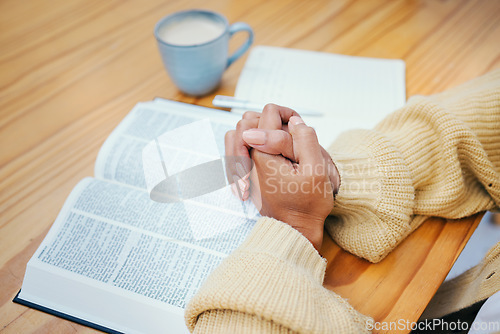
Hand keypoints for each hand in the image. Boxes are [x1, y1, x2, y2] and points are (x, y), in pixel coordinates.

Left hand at [224, 104, 339, 199]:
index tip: (300, 130)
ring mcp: (246, 167)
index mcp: (263, 156)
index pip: (268, 114)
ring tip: (278, 141)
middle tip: (290, 136)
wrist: (296, 230)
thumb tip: (293, 120)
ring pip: (240, 134)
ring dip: (259, 130)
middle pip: (248, 121)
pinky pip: (240, 149)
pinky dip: (252, 143)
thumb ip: (305, 140)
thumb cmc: (307, 205)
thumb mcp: (315, 170)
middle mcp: (249, 160)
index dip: (288, 114)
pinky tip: (269, 150)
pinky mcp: (247, 174)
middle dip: (270, 121)